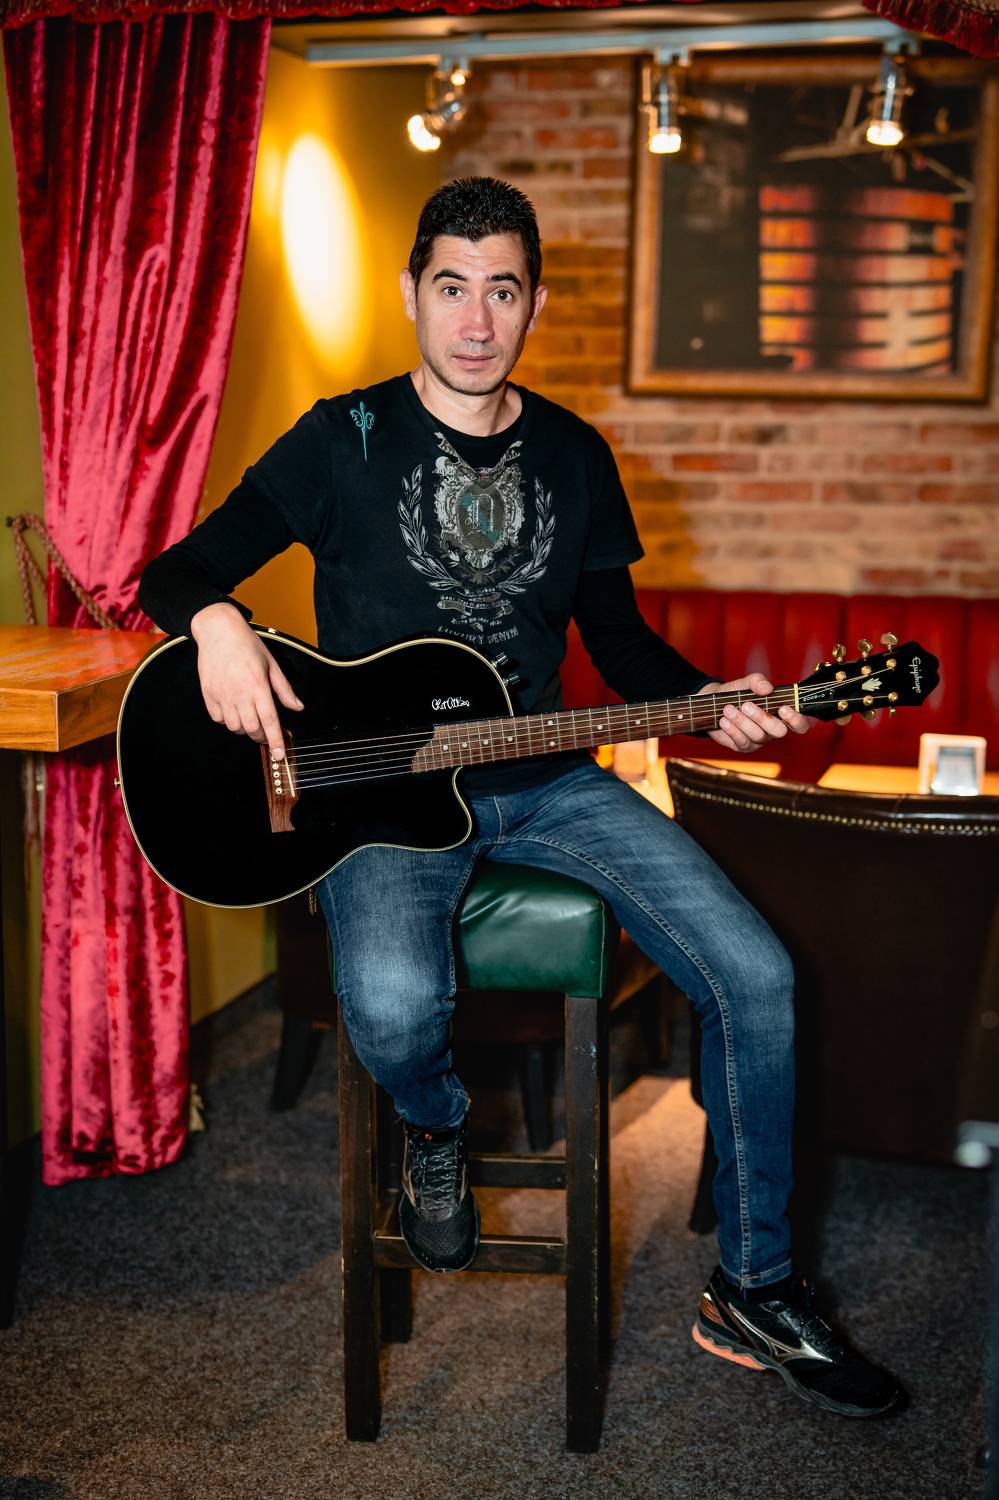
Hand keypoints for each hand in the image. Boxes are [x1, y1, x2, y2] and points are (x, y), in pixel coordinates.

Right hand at [190, 603, 302, 759]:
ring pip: (235, 727)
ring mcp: (222, 694)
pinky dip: (228, 721)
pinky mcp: (208, 694)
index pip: (270, 721)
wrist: (218, 630)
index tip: (279, 754)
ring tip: (251, 720)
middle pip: (252, 729)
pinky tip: (234, 712)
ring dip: (245, 729)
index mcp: (258, 686)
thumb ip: (284, 689)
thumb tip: (298, 707)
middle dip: (261, 737)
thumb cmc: (247, 644)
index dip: (276, 740)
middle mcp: (239, 693)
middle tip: (267, 733)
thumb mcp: (272, 664)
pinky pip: (218, 718)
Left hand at [696, 673, 814, 753]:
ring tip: (728, 709)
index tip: (783, 708)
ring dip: (741, 721)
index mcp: (781, 714)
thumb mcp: (746, 683)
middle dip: (763, 718)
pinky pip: (742, 742)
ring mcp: (760, 740)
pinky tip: (724, 721)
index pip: (800, 724)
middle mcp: (773, 729)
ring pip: (758, 736)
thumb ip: (757, 681)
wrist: (714, 704)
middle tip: (746, 705)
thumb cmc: (737, 694)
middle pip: (779, 731)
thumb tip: (767, 688)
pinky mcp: (744, 747)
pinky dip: (732, 730)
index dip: (796, 720)